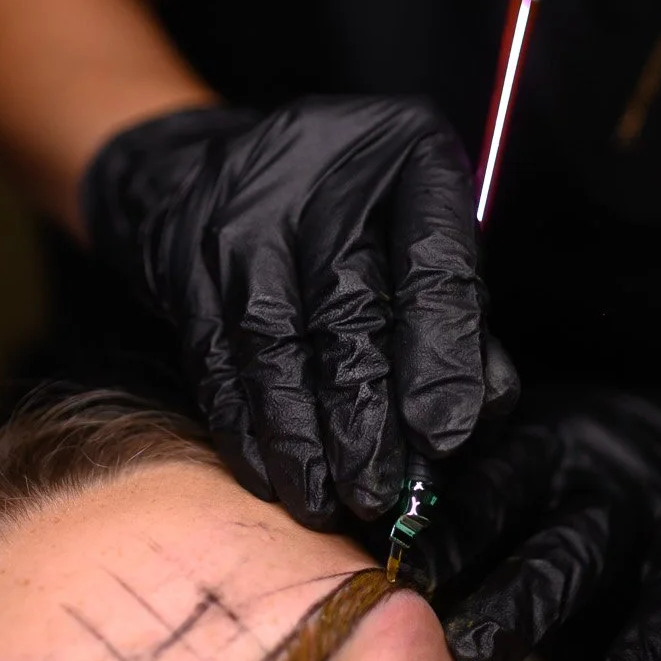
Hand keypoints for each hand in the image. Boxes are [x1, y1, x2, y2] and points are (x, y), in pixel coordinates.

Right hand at [80, 96, 517, 523]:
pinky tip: (271, 478)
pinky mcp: (185, 263)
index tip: (446, 438)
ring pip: (274, 349)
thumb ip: (457, 311)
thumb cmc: (350, 206)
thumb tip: (475, 417)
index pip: (434, 268)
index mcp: (411, 157)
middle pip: (348, 314)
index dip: (441, 359)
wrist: (210, 162)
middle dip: (365, 422)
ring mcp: (243, 219)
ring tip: (327, 503)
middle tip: (382, 495)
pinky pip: (216, 361)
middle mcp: (322, 179)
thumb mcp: (424, 226)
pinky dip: (245, 429)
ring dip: (302, 441)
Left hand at [421, 385, 660, 660]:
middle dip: (529, 594)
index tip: (403, 570)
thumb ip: (435, 512)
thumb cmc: (550, 487)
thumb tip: (323, 541)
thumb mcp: (497, 472)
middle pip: (576, 540)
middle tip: (472, 649)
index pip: (493, 484)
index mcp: (544, 462)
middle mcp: (617, 495)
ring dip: (656, 628)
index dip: (453, 527)